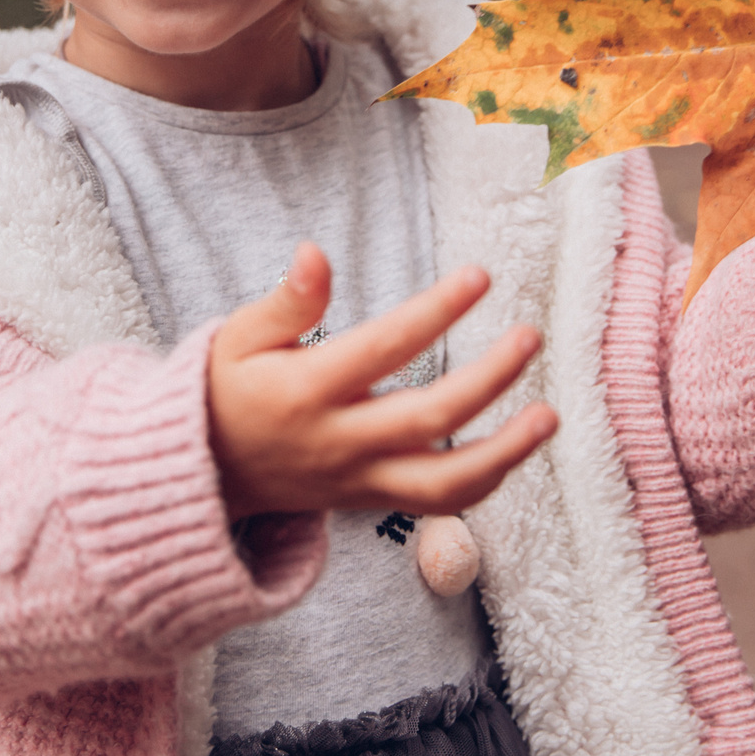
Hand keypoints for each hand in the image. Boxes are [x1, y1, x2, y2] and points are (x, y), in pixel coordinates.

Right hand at [207, 243, 558, 520]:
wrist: (205, 474)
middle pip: (428, 418)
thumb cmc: (225, 390)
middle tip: (530, 336)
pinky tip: (518, 446)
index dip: (436, 312)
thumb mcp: (238, 337)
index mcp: (306, 390)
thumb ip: (286, 302)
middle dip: (488, 379)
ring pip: (444, 482)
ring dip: (506, 452)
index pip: (385, 348)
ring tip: (550, 415)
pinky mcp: (371, 501)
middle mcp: (338, 441)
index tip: (480, 276)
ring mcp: (358, 478)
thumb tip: (315, 254)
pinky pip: (438, 502)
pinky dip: (484, 480)